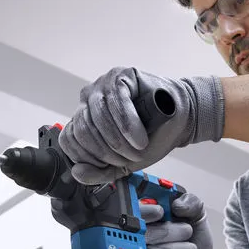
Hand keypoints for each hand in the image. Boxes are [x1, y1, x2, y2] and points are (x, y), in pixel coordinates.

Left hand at [58, 67, 224, 184]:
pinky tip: (140, 138)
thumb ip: (99, 172)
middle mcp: (88, 100)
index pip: (69, 140)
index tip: (112, 165)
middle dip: (108, 151)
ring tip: (139, 149)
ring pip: (98, 118)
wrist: (178, 123)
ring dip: (120, 141)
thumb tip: (77, 172)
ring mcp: (103, 85)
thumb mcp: (122, 164)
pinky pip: (116, 102)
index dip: (89, 158)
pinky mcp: (120, 76)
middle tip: (130, 158)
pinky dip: (129, 125)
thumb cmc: (150, 139)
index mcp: (83, 119)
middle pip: (83, 130)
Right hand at [139, 193, 224, 248]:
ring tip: (189, 248)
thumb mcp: (198, 216)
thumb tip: (178, 204)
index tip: (160, 212)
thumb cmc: (197, 239)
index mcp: (150, 216)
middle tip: (187, 231)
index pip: (136, 211)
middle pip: (142, 233)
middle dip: (167, 232)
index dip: (146, 211)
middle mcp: (141, 236)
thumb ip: (191, 203)